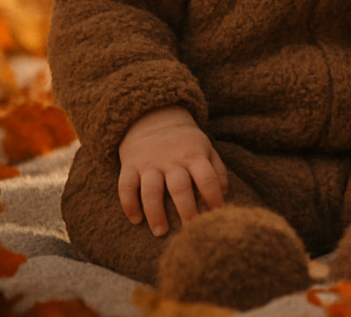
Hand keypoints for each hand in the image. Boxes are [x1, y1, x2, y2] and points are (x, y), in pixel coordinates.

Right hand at [117, 105, 227, 235]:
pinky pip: (126, 186)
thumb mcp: (206, 148)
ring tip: (161, 231)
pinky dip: (129, 204)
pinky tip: (136, 220)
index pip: (207, 177)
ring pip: (151, 190)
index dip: (213, 197)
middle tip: (191, 230)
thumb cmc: (186, 142)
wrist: (154, 119)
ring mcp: (149, 163)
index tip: (216, 215)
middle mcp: (172, 160)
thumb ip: (217, 170)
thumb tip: (224, 194)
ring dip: (155, 213)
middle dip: (186, 210)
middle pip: (179, 186)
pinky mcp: (130, 165)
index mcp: (194, 155)